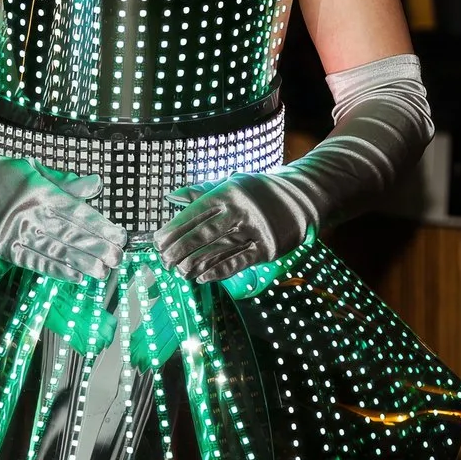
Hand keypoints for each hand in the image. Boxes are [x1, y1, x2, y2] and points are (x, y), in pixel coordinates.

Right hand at [0, 158, 127, 281]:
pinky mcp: (4, 248)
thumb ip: (65, 182)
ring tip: (102, 272)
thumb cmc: (0, 175)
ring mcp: (15, 232)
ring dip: (80, 263)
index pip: (75, 211)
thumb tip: (95, 184)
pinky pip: (33, 261)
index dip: (99, 225)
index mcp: (38, 190)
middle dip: (95, 247)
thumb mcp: (32, 169)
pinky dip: (55, 270)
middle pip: (68, 233)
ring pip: (53, 250)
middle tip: (118, 258)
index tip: (118, 236)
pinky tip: (74, 276)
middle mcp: (28, 212)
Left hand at [158, 170, 313, 284]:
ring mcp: (256, 230)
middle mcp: (241, 210)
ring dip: (195, 263)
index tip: (158, 242)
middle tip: (163, 260)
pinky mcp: (269, 248)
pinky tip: (202, 277)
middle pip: (203, 233)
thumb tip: (171, 197)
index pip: (194, 213)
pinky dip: (219, 271)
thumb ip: (201, 191)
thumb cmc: (260, 191)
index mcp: (228, 192)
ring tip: (178, 271)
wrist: (303, 197)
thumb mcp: (232, 182)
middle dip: (179, 249)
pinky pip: (239, 262)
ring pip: (219, 250)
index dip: (174, 229)